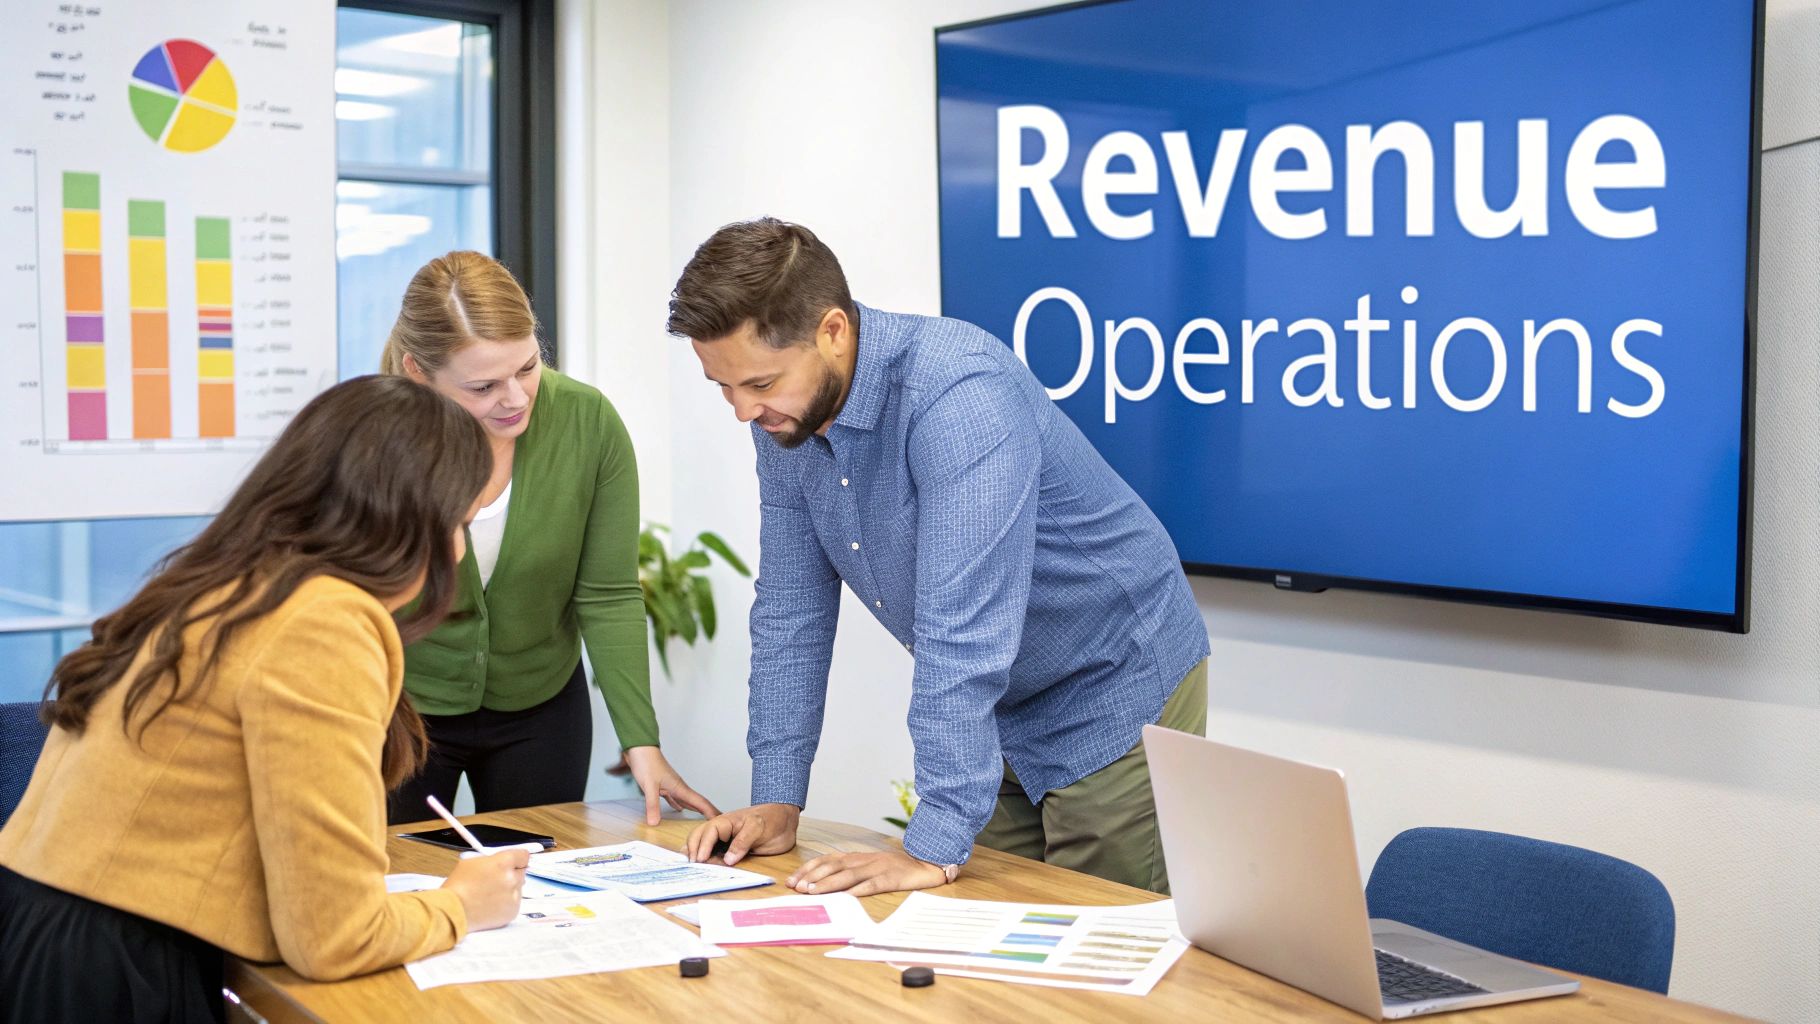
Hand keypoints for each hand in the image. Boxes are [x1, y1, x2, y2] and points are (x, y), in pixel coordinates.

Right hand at [441, 848, 527, 930]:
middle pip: (521, 873)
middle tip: (495, 881)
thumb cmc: (458, 886)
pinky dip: (505, 904)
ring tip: (489, 896)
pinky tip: (490, 905)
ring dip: (508, 890)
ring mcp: (514, 896)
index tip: (513, 863)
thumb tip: (500, 863)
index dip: (517, 859)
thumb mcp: (471, 862)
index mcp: (504, 862)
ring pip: (517, 889)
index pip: (523, 856)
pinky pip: (514, 903)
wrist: (452, 911)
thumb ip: (491, 860)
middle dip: (511, 875)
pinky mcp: (513, 911)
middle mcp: (513, 878)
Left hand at [622, 746, 721, 825]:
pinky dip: (679, 805)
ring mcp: (671, 786)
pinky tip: (679, 809)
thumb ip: (652, 804)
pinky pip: (675, 799)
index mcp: (679, 787)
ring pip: (687, 801)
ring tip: (701, 819)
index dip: (711, 811)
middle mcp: (678, 787)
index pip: (700, 802)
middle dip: (708, 812)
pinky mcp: (663, 786)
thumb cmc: (646, 762)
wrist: (640, 748)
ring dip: (695, 810)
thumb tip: (655, 822)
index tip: (720, 820)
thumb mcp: (649, 786)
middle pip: (697, 802)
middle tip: (717, 823)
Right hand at [685, 803, 799, 864]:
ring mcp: (725, 841)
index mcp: (725, 822)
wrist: (785, 821)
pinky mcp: (731, 851)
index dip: (702, 846)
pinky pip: (716, 855)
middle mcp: (721, 831)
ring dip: (697, 856)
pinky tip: (704, 870)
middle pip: (698, 837)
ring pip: (704, 847)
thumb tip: (727, 860)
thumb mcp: (757, 827)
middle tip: (691, 866)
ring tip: (691, 869)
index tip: (700, 860)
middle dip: (692, 850)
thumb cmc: (772, 818)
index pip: (707, 832)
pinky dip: (708, 862)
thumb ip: (742, 842)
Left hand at [787, 849, 947, 897]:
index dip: (808, 869)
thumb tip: (825, 885)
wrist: (926, 864)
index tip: (792, 879)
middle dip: (812, 877)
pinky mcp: (891, 878)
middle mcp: (864, 860)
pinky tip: (846, 898)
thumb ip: (851, 872)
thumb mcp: (870, 866)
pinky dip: (858, 891)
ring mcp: (877, 868)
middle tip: (796, 887)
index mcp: (858, 857)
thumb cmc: (896, 868)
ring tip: (813, 891)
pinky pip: (872, 885)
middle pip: (833, 866)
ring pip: (848, 875)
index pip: (827, 860)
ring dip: (828, 883)